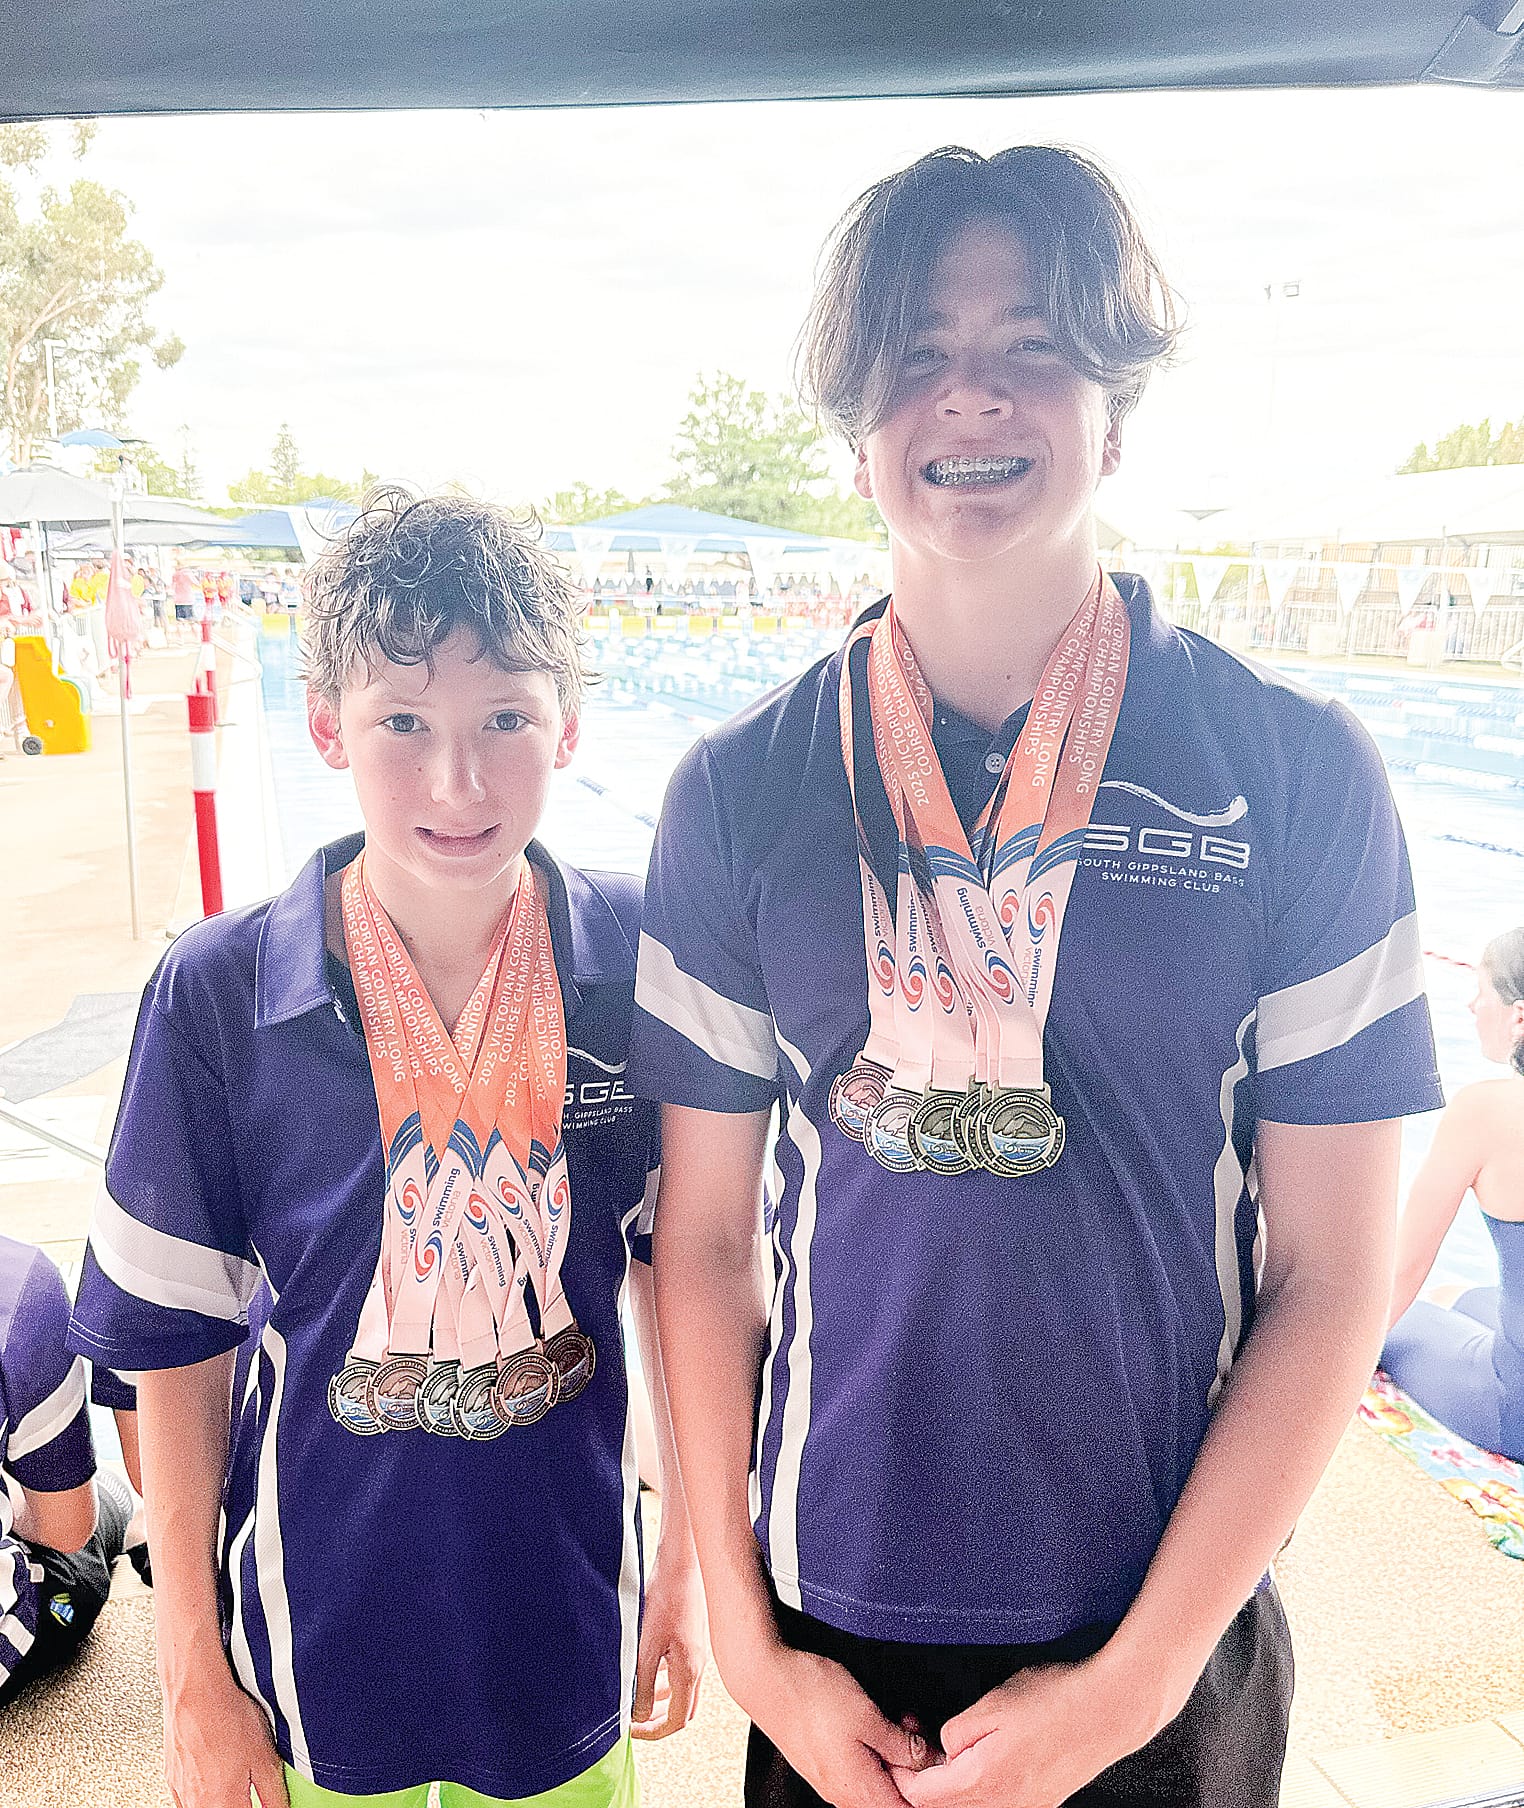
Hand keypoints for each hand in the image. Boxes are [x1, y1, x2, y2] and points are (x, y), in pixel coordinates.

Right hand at [162, 1658, 288, 1807]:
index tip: (263, 1803)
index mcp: (224, 1804)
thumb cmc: (228, 1719)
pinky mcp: (172, 1779)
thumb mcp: (266, 1758)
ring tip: (232, 1785)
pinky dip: (203, 1797)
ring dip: (220, 1802)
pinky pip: (186, 1801)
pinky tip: (213, 1782)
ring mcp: (182, 1793)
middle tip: (248, 1795)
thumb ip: (274, 1794)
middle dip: (239, 1804)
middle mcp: (198, 1804)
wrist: (196, 1693)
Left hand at [632, 1541, 708, 1738]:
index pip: (676, 1721)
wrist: (683, 1559)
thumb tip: (636, 1714)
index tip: (630, 1729)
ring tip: (636, 1695)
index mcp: (689, 1671)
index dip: (652, 1732)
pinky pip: (680, 1669)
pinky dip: (664, 1678)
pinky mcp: (693, 1636)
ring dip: (660, 1699)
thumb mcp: (647, 1645)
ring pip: (681, 1689)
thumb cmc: (666, 1595)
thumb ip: (641, 1683)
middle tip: (633, 1719)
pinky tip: (648, 1665)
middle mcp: (699, 1665)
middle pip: (682, 1710)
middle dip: (657, 1720)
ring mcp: (698, 1650)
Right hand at [740, 1639, 930, 1807]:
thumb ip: (904, 1747)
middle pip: (894, 1795)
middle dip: (913, 1764)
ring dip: (894, 1753)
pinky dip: (874, 1747)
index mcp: (859, 1792)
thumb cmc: (814, 1697)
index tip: (933, 1752)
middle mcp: (843, 1795)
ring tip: (895, 1718)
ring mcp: (831, 1779)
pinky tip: (874, 1719)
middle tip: (912, 1725)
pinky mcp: (822, 1762)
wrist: (765, 1678)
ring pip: (878, 1778)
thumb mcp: (869, 1718)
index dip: (929, 1785)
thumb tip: (931, 1763)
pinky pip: (859, 1767)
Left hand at [891, 1658, 1159, 1807]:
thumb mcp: (993, 1702)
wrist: (1110, 1710)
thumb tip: (944, 1751)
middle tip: (918, 1748)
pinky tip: (980, 1763)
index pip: (922, 1797)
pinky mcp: (1042, 1804)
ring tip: (947, 1754)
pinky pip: (997, 1807)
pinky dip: (978, 1792)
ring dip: (951, 1790)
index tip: (896, 1754)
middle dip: (924, 1784)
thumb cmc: (1054, 1699)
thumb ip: (957, 1732)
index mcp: (983, 1781)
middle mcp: (1004, 1805)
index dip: (902, 1776)